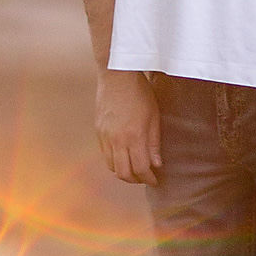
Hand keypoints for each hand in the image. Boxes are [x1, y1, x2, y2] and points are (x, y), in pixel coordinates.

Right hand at [96, 66, 161, 182]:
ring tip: (134, 169)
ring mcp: (105, 137)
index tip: (155, 180)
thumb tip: (157, 164)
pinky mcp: (98, 132)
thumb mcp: (154, 116)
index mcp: (134, 136)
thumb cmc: (140, 92)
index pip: (141, 168)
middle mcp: (117, 140)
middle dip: (136, 180)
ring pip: (112, 167)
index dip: (149, 178)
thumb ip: (154, 142)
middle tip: (145, 178)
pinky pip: (105, 155)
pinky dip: (114, 162)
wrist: (117, 75)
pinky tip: (123, 157)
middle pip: (124, 173)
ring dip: (124, 173)